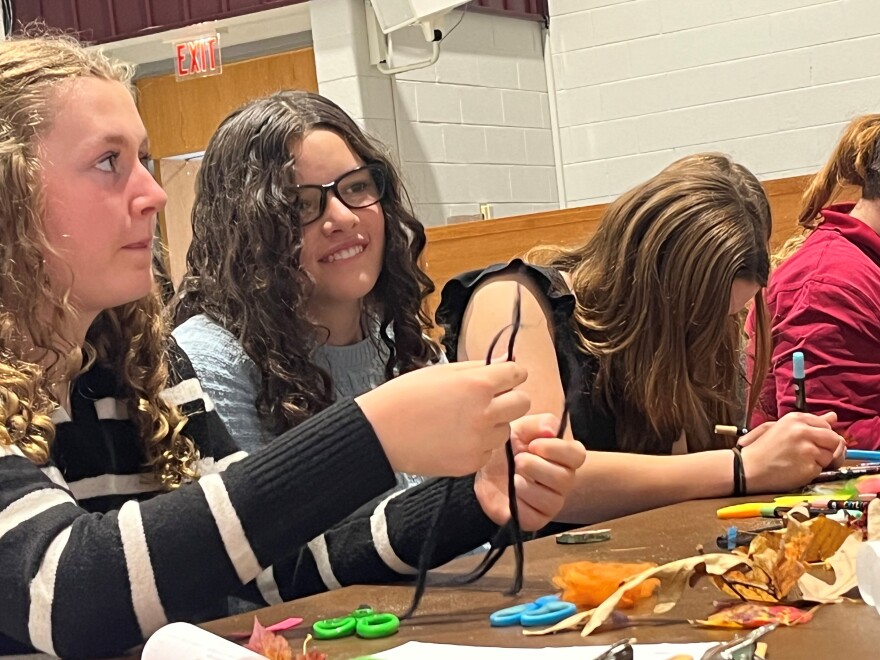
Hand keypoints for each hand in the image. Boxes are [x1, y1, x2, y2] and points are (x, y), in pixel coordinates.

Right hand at [355, 361, 528, 476]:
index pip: (518, 373)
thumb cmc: (405, 397)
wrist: (379, 433)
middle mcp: (485, 412)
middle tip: (487, 401)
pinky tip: (455, 439)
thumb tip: (504, 363)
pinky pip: (489, 451)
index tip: (501, 379)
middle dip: (509, 399)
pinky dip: (478, 446)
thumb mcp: (441, 372)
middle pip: (523, 402)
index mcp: (478, 384)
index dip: (509, 375)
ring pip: (506, 429)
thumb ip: (477, 369)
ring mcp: (480, 440)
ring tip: (463, 422)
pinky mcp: (471, 463)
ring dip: (493, 424)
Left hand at [474, 413, 585, 529]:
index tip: (533, 444)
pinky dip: (520, 505)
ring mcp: (550, 502)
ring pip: (551, 500)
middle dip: (536, 467)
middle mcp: (562, 481)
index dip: (556, 449)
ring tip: (512, 477)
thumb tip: (551, 430)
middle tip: (518, 460)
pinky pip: (535, 518)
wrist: (484, 469)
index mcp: (563, 457)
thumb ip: (538, 423)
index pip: (577, 455)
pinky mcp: (534, 519)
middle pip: (564, 479)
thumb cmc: (506, 448)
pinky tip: (512, 494)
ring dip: (527, 486)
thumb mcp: (519, 428)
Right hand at [738, 411, 844, 491]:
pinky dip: (812, 473)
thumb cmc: (761, 449)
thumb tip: (833, 417)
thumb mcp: (781, 428)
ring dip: (819, 462)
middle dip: (827, 449)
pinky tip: (796, 470)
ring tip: (798, 462)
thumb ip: (809, 422)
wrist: (746, 468)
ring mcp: (807, 449)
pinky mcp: (808, 466)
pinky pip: (822, 470)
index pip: (826, 426)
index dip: (822, 437)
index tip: (811, 443)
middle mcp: (803, 431)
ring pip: (831, 456)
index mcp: (796, 419)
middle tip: (809, 455)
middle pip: (834, 440)